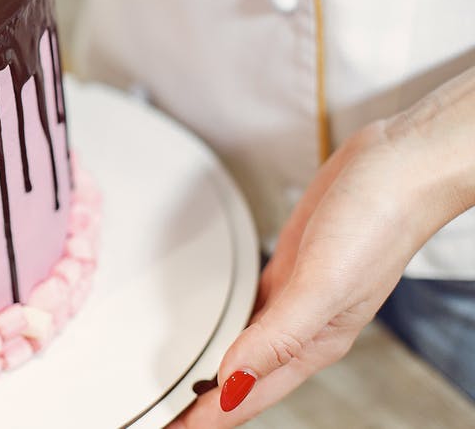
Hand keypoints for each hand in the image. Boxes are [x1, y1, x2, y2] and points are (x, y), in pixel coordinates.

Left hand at [172, 67, 474, 427]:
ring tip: (185, 387)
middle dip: (210, 404)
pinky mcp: (290, 264)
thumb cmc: (376, 221)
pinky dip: (232, 325)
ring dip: (219, 369)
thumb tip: (234, 379)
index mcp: (315, 342)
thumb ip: (278, 336)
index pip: (253, 395)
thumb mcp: (323, 284)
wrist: (399, 163)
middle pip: (247, 378)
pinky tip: (218, 326)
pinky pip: (254, 307)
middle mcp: (305, 325)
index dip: (212, 418)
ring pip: (248, 345)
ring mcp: (297, 295)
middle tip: (168, 417)